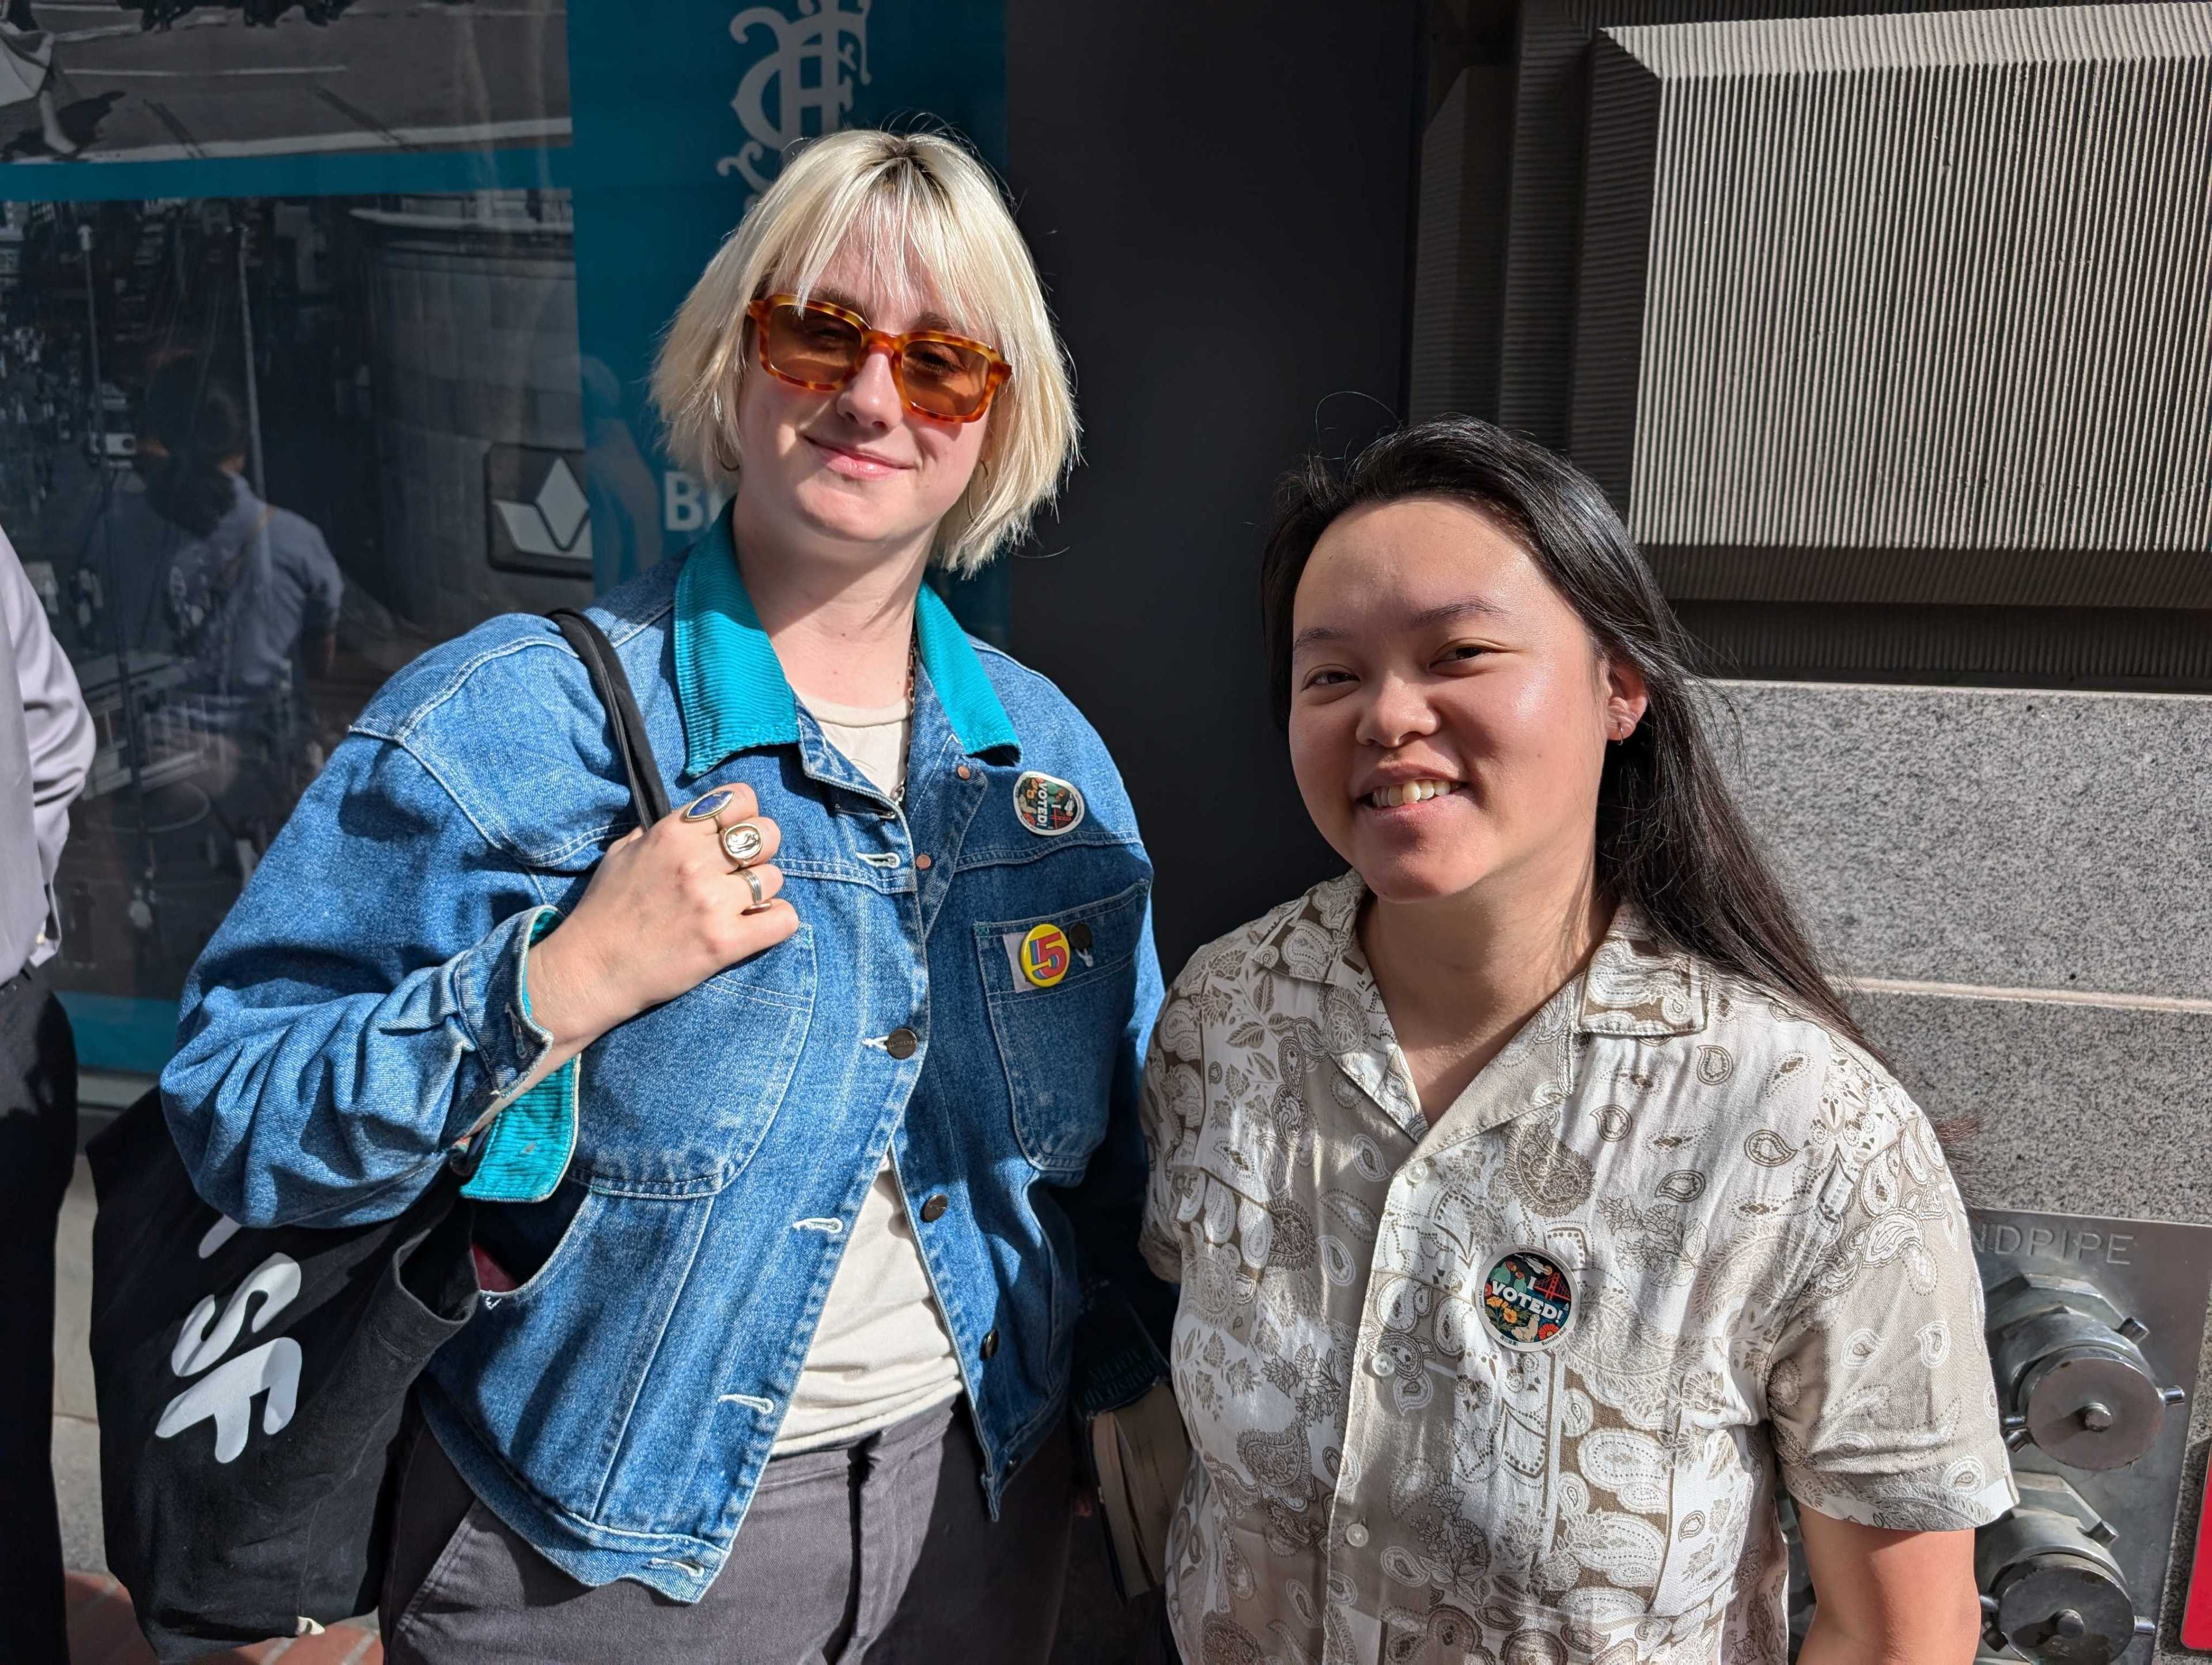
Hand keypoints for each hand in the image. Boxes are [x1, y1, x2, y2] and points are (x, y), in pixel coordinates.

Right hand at [525, 784, 795, 1053]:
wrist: (590, 970)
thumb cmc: (604, 911)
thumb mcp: (622, 853)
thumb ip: (658, 830)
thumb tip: (692, 818)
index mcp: (671, 833)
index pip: (740, 799)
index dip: (745, 816)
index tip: (734, 835)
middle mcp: (695, 861)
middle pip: (767, 834)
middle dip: (761, 852)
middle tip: (740, 873)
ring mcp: (712, 901)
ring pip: (774, 877)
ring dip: (762, 893)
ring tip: (738, 907)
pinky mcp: (725, 941)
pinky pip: (784, 919)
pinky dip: (777, 923)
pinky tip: (756, 926)